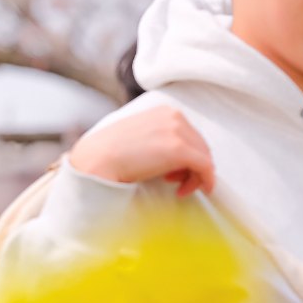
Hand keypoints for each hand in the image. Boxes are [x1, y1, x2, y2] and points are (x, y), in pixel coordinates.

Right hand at [70, 108, 214, 195]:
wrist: (97, 159)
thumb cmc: (111, 153)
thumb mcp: (139, 137)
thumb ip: (159, 140)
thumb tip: (173, 158)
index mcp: (164, 111)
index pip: (190, 135)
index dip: (188, 156)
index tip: (178, 172)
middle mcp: (174, 116)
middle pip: (200, 145)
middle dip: (193, 167)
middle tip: (180, 183)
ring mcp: (177, 131)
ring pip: (204, 156)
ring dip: (195, 175)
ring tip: (180, 188)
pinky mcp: (180, 150)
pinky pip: (205, 167)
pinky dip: (205, 180)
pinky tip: (192, 191)